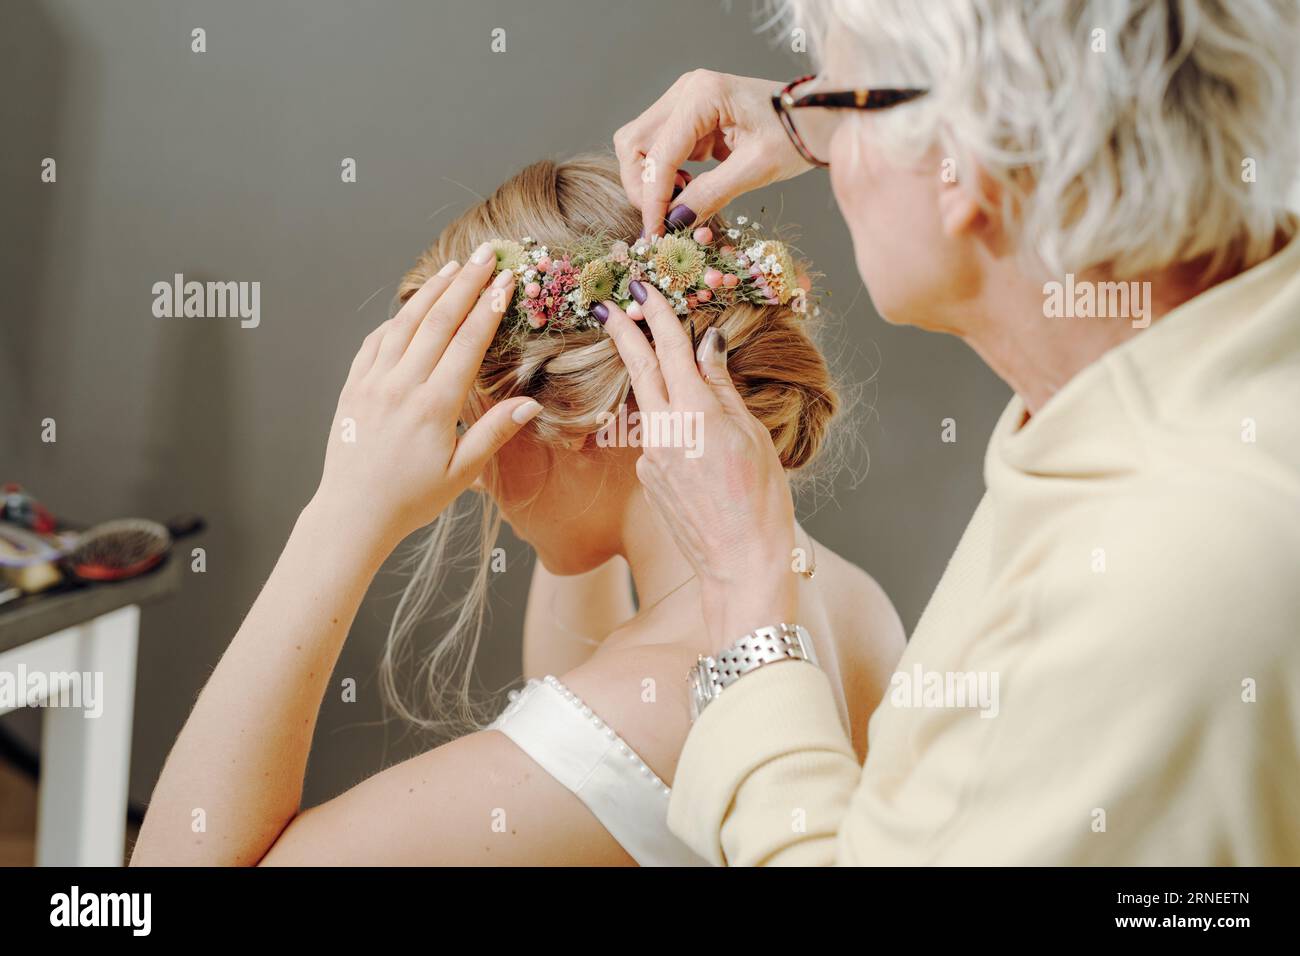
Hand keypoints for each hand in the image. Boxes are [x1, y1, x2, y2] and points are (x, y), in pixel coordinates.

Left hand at [312, 243, 541, 552]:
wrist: (353, 513)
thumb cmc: (411, 498)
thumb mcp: (462, 473)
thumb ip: (494, 433)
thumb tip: (530, 404)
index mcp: (434, 406)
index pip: (466, 342)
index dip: (488, 307)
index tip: (506, 280)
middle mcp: (401, 386)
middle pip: (437, 321)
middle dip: (465, 284)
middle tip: (485, 255)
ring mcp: (373, 383)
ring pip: (404, 324)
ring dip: (431, 292)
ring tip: (453, 268)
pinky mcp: (353, 387)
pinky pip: (375, 342)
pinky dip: (395, 319)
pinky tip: (410, 308)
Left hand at [599, 283, 796, 652]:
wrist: (740, 564)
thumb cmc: (761, 500)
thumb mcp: (752, 436)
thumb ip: (723, 388)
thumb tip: (708, 346)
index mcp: (696, 413)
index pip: (671, 349)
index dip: (656, 314)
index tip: (641, 288)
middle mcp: (664, 430)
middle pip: (640, 368)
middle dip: (623, 331)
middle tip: (607, 302)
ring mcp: (651, 456)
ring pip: (649, 403)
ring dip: (651, 378)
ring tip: (660, 363)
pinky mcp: (649, 477)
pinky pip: (656, 436)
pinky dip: (668, 423)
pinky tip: (694, 440)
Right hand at [614, 70, 812, 237]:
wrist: (819, 116)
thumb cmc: (798, 134)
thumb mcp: (757, 169)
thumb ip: (711, 195)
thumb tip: (674, 223)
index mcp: (703, 95)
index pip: (658, 154)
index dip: (653, 199)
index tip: (656, 234)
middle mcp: (686, 90)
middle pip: (634, 143)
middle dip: (643, 187)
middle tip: (665, 220)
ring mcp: (685, 100)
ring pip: (639, 145)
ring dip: (650, 180)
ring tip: (682, 200)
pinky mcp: (689, 114)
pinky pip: (658, 147)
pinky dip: (663, 174)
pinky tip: (688, 186)